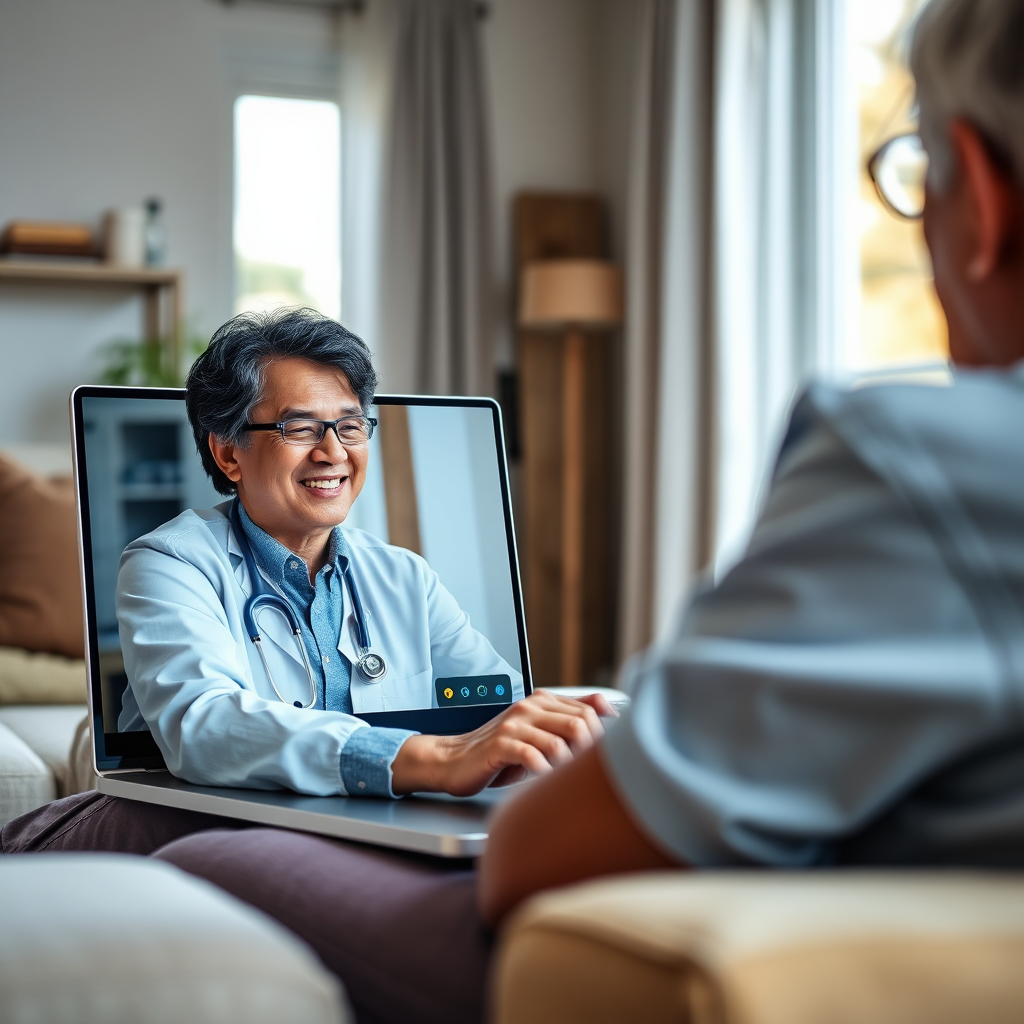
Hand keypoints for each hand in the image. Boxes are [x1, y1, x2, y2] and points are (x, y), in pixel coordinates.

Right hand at [390, 690, 616, 796]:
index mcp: (541, 701)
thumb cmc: (497, 751)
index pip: (588, 710)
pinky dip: (544, 773)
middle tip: (585, 773)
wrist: (452, 759)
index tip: (603, 757)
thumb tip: (609, 711)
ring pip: (559, 742)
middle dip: (589, 752)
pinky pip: (533, 757)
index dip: (602, 735)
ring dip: (568, 767)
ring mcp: (514, 725)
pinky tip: (544, 782)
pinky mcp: (500, 745)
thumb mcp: (536, 732)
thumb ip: (567, 719)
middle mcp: (529, 708)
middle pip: (579, 724)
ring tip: (564, 780)